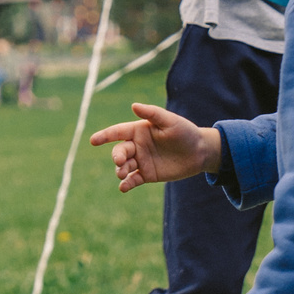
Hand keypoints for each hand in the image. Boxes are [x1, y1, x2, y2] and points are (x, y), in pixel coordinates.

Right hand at [89, 102, 222, 191]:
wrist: (199, 152)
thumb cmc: (185, 132)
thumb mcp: (170, 121)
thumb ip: (152, 114)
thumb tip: (134, 106)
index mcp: (139, 130)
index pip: (117, 132)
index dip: (104, 135)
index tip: (93, 140)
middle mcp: (137, 145)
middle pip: (119, 151)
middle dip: (117, 156)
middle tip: (120, 161)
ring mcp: (141, 160)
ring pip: (124, 167)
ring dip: (120, 170)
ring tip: (122, 174)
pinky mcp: (147, 174)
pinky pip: (133, 180)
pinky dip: (126, 184)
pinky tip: (124, 187)